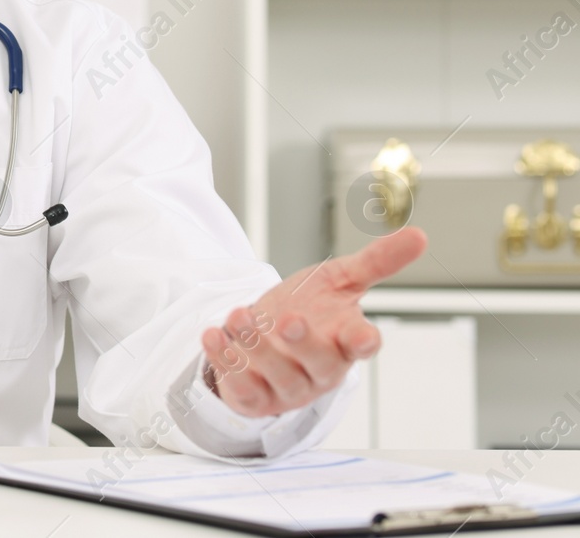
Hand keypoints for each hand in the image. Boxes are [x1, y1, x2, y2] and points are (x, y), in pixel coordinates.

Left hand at [200, 227, 426, 418]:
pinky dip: (226, 362)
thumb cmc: (309, 309)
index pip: (363, 345)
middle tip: (287, 321)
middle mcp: (321, 368)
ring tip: (237, 315)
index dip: (363, 342)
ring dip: (257, 346)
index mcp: (346, 340)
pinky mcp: (256, 397)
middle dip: (303, 344)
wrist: (262, 336)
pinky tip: (212, 335)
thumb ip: (376, 262)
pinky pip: (243, 388)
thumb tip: (420, 235)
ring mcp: (289, 387)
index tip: (361, 337)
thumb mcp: (339, 281)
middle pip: (320, 363)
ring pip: (279, 375)